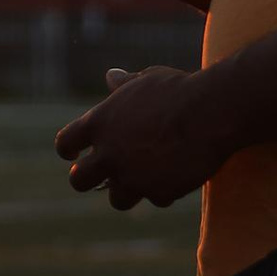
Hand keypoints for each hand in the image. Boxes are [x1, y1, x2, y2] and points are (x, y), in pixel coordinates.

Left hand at [56, 63, 230, 212]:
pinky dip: (164, 191)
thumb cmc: (180, 89)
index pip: (65, 143)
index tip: (73, 155)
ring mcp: (132, 178)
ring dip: (128, 191)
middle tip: (99, 178)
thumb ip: (126, 86)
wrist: (211, 112)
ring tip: (143, 179)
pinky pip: (156, 199)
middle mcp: (109, 154)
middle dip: (86, 180)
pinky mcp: (158, 193)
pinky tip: (177, 176)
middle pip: (79, 181)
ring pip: (117, 199)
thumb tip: (111, 76)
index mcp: (100, 124)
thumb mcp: (148, 80)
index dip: (68, 150)